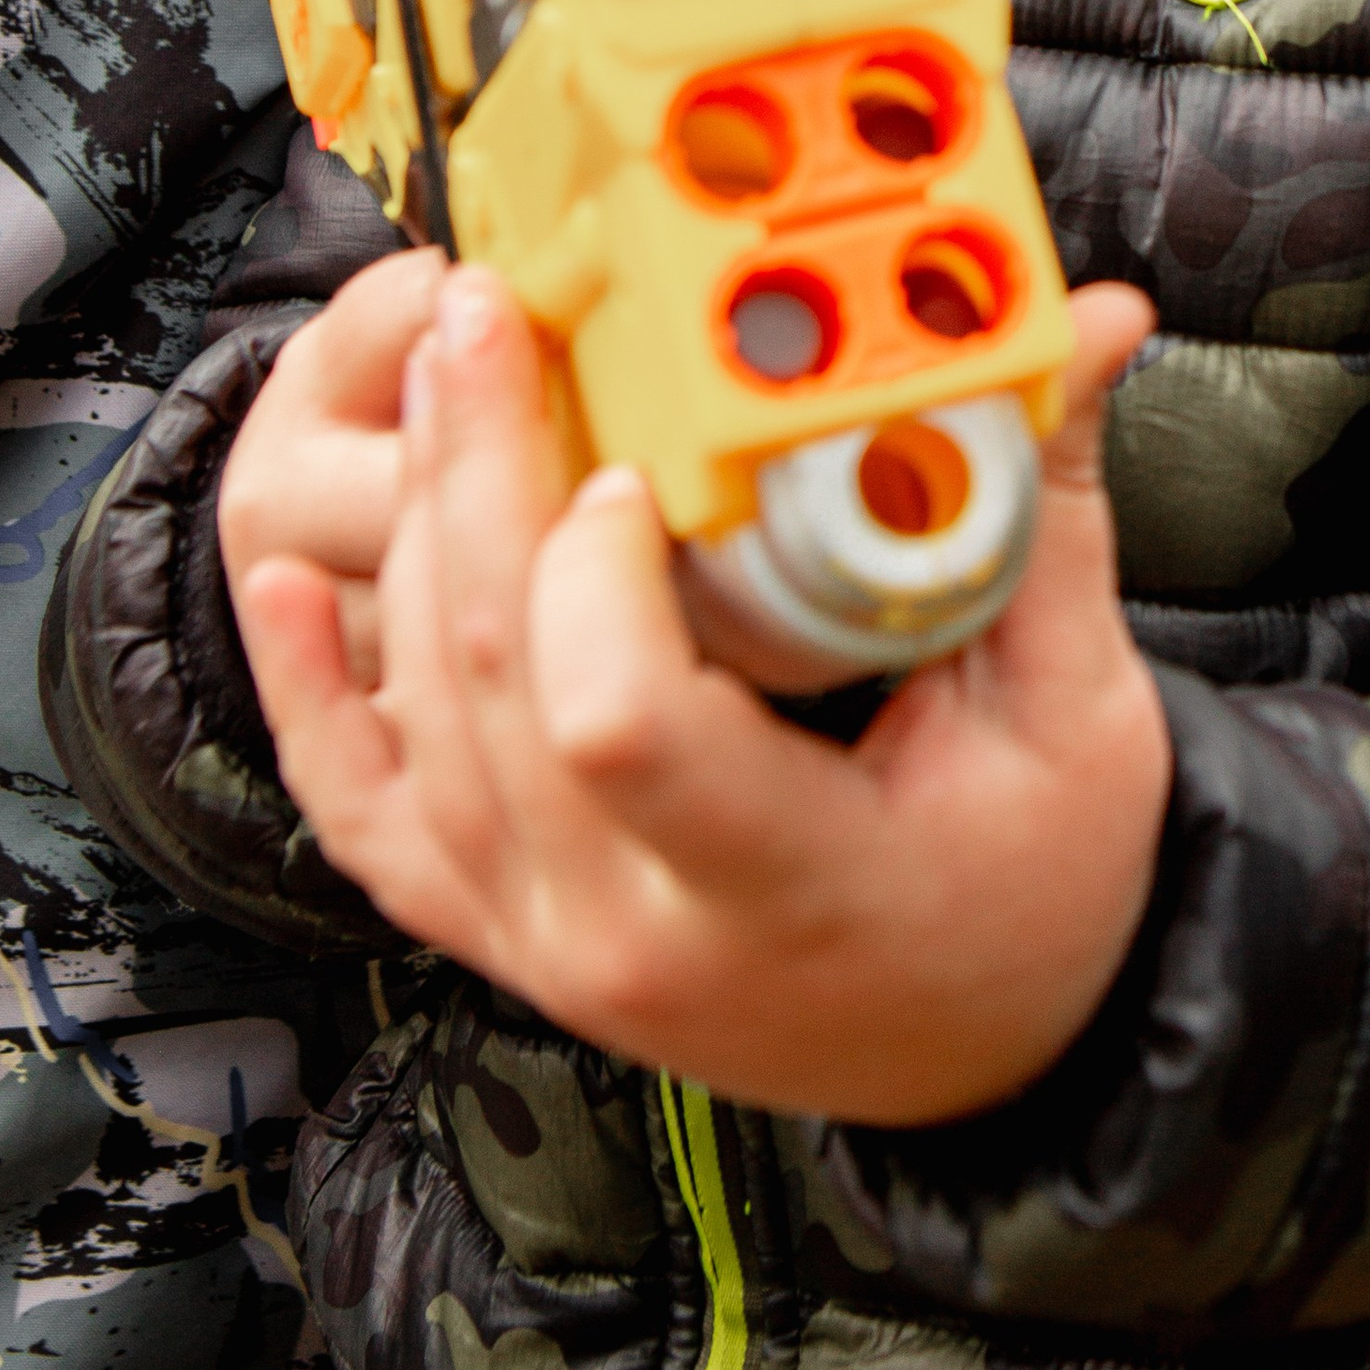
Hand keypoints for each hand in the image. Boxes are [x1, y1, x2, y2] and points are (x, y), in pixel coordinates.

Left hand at [234, 268, 1171, 1124]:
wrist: (992, 1052)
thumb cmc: (1046, 886)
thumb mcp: (1075, 708)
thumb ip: (1044, 506)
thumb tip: (1089, 319)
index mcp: (779, 883)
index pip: (621, 727)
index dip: (598, 578)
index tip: (633, 450)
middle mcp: (627, 930)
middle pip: (493, 689)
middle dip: (479, 474)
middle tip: (489, 317)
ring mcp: (545, 942)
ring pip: (424, 720)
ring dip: (414, 531)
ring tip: (438, 375)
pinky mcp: (507, 929)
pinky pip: (369, 813)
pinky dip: (309, 695)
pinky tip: (280, 581)